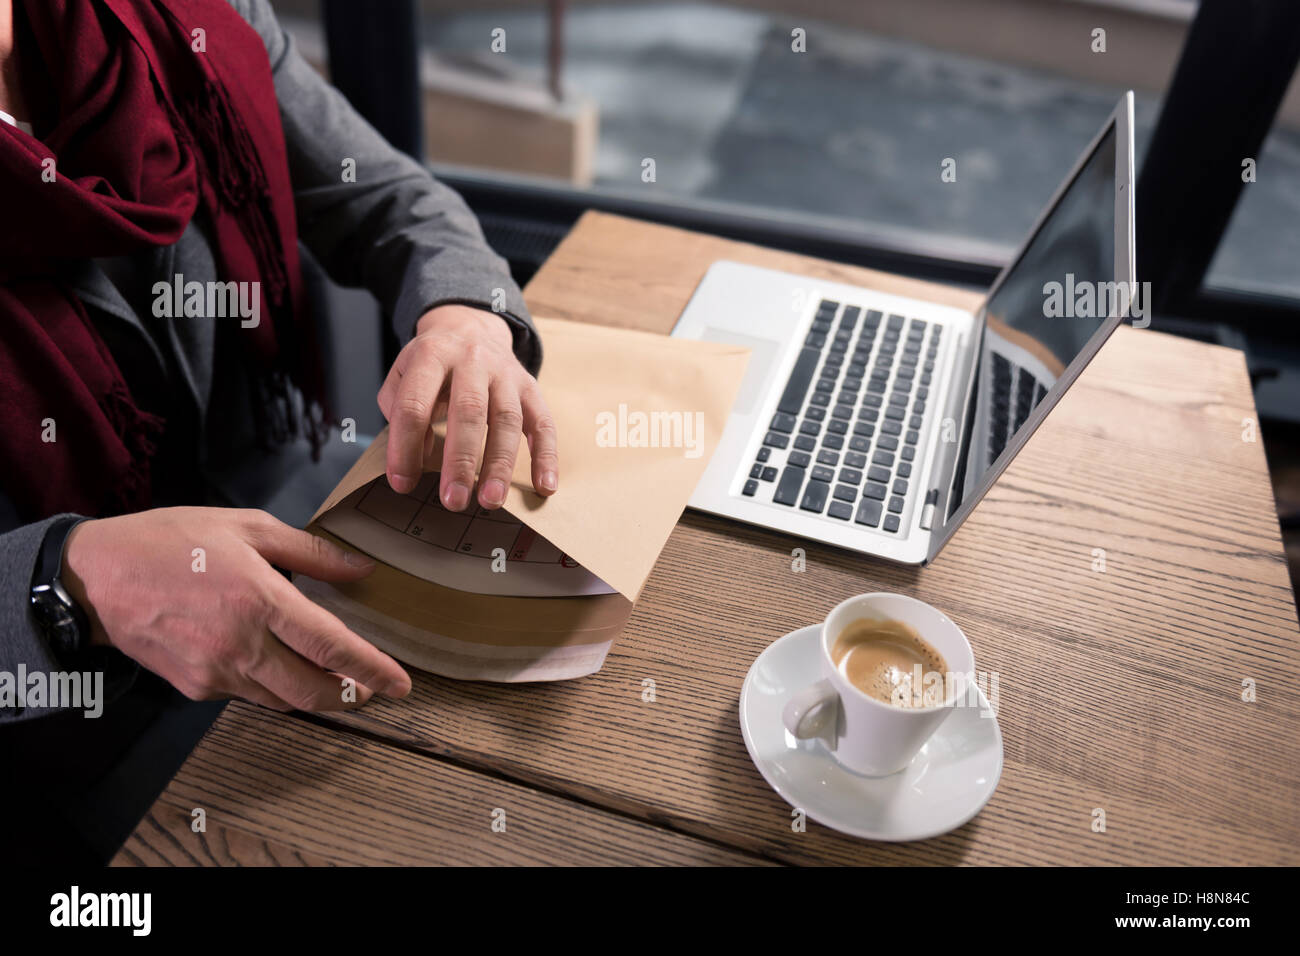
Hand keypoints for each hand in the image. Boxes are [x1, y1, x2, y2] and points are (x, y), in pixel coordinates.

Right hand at [61, 507, 411, 711]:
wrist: (96, 578)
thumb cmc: (170, 542)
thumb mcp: (247, 527)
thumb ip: (310, 551)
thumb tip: (360, 569)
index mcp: (260, 600)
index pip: (332, 647)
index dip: (372, 669)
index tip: (401, 683)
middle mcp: (240, 645)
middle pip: (312, 690)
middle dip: (350, 695)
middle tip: (371, 687)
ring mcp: (215, 673)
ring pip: (282, 700)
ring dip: (313, 694)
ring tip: (333, 677)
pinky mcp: (195, 687)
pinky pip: (248, 696)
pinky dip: (272, 686)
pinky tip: (276, 664)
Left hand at [377, 304, 557, 510]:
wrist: (470, 327)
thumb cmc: (432, 364)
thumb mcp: (402, 374)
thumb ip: (400, 410)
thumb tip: (418, 454)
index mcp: (432, 355)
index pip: (414, 405)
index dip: (405, 446)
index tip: (402, 483)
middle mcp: (472, 360)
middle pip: (468, 411)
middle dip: (460, 460)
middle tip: (453, 500)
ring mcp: (506, 374)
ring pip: (507, 419)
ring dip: (500, 464)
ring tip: (490, 501)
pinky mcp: (530, 388)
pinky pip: (543, 423)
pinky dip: (547, 456)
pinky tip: (544, 485)